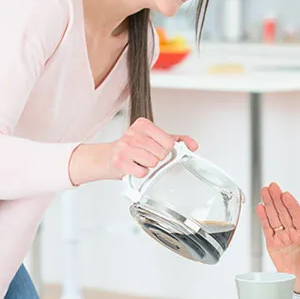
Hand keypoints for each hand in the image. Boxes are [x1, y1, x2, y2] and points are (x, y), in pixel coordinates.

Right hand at [69, 117, 197, 183]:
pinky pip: (142, 172)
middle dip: (156, 159)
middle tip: (145, 156)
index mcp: (144, 125)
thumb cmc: (132, 148)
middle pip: (162, 154)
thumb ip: (176, 141)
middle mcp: (133, 133)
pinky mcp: (119, 161)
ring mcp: (125, 147)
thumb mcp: (154, 140)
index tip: (155, 148)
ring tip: (139, 161)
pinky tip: (134, 167)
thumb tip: (193, 145)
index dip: (165, 150)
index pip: (169, 142)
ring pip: (153, 163)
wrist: (107, 158)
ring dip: (148, 166)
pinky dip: (140, 173)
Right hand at [257, 182, 299, 293]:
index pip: (298, 216)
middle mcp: (293, 233)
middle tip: (272, 186)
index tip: (286, 195)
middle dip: (277, 199)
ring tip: (264, 191)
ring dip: (269, 204)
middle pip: (284, 213)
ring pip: (274, 217)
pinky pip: (267, 229)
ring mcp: (282, 237)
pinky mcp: (273, 244)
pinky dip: (263, 219)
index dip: (292, 205)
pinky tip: (260, 208)